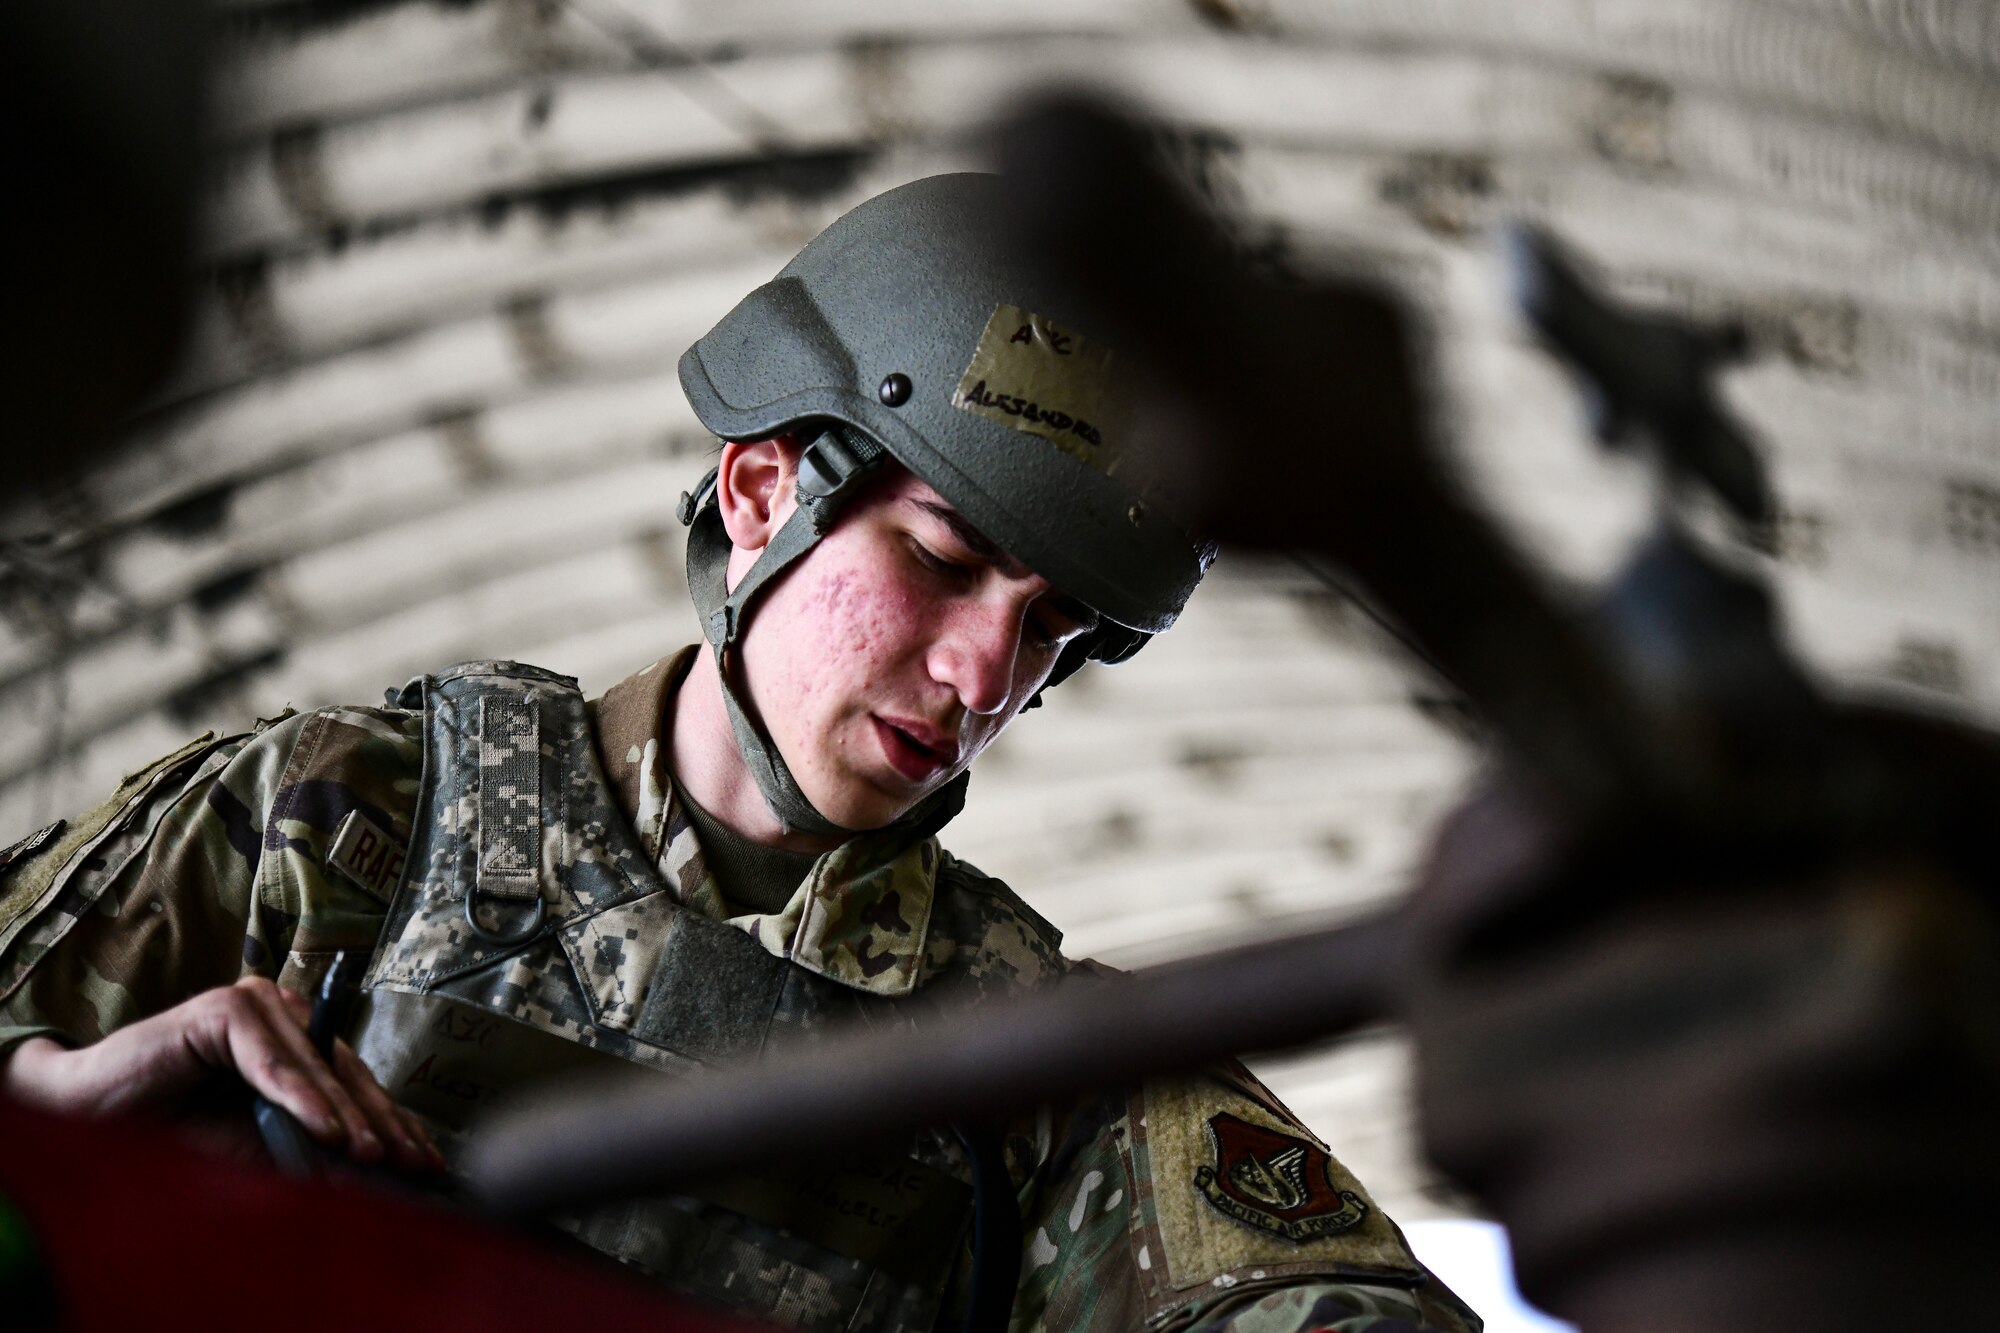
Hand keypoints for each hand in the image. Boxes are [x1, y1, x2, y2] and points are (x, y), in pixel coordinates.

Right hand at [1, 976, 440, 1171]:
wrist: (90, 1114)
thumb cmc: (173, 1129)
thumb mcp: (252, 1144)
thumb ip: (304, 1150)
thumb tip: (368, 1173)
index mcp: (294, 1037)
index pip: (353, 1081)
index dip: (389, 1120)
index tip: (423, 1158)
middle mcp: (281, 1013)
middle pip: (344, 1070)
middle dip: (379, 1121)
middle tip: (409, 1162)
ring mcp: (254, 1004)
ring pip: (314, 1066)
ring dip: (346, 1114)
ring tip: (373, 1154)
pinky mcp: (223, 1011)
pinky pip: (272, 1062)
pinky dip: (300, 1098)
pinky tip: (327, 1130)